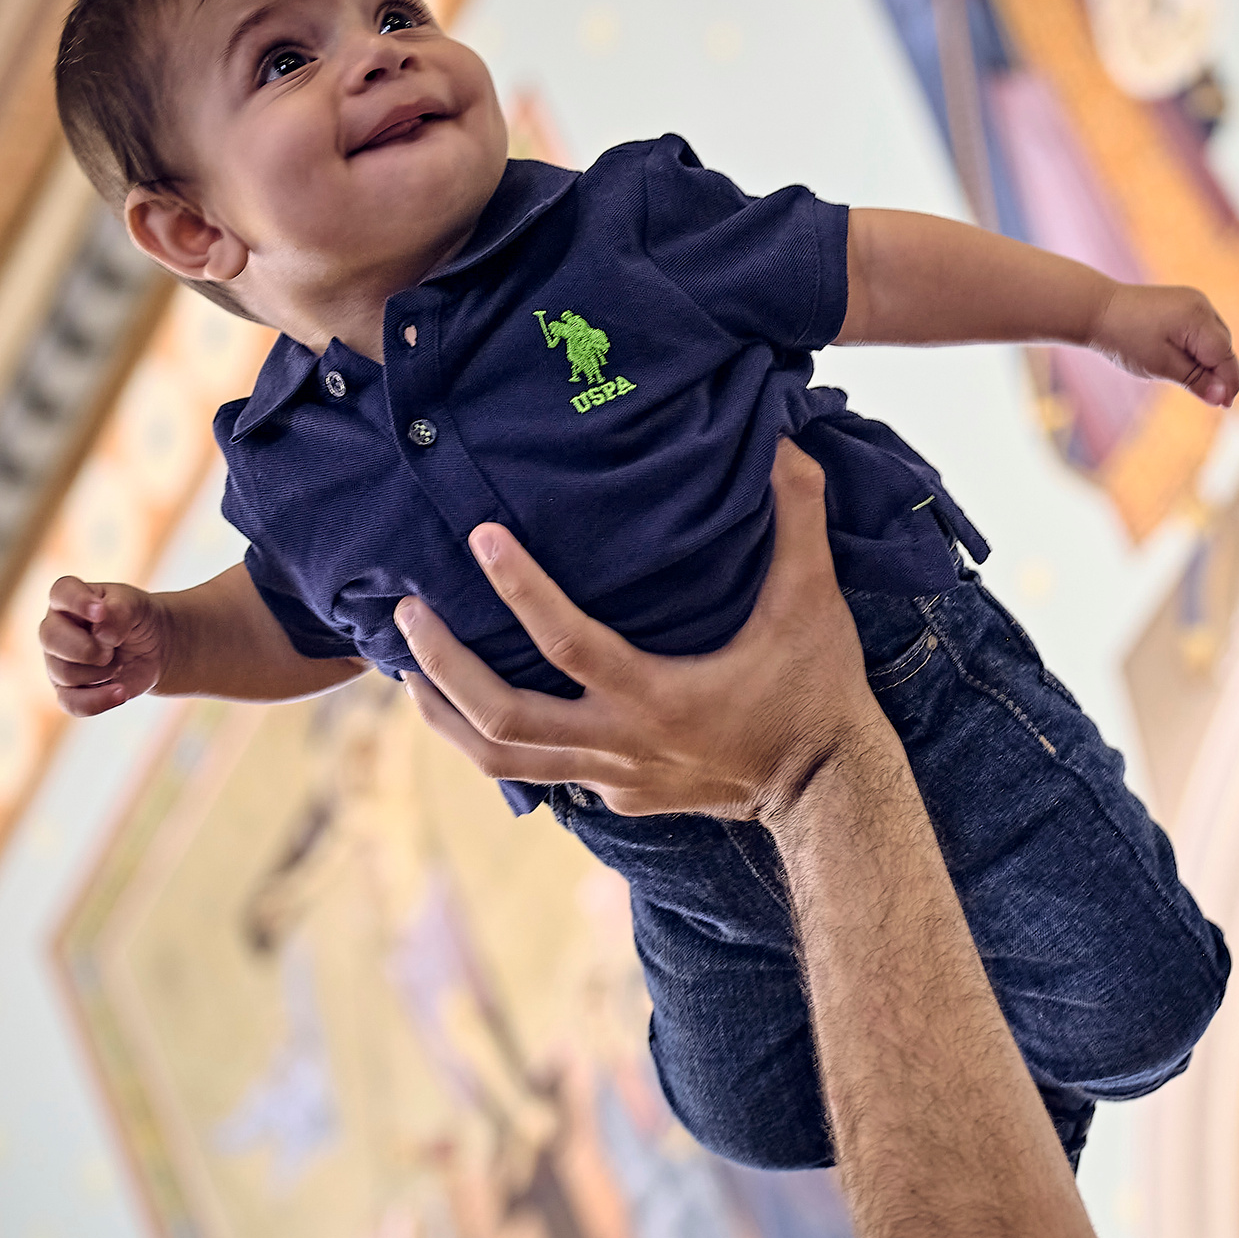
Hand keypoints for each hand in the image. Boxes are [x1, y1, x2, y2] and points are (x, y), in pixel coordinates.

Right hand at [41, 576, 171, 715]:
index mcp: (68, 599)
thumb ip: (120, 610)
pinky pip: (72, 703)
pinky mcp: (69, 690)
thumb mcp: (136, 605)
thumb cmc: (136, 617)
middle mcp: (55, 629)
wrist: (153, 646)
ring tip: (119, 663)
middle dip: (86, 647)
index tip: (101, 611)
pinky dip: (98, 700)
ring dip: (100, 671)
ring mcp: (57, 662)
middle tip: (112, 648)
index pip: (62, 593)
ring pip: (65, 673)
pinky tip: (121, 691)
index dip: (77, 602)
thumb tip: (102, 632)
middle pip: (50, 638)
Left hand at [394, 442, 888, 818]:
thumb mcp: (815, 601)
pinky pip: (542, 774)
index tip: (478, 538)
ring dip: (449, 713)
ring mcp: (615, 779)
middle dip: (444, 666)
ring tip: (407, 670)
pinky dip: (499, 741)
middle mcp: (622, 746)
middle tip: (406, 613)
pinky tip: (474, 709)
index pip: (566, 643)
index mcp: (658, 697)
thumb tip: (785, 439)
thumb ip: (798, 518)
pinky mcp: (621, 798)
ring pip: (505, 760)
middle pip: (503, 719)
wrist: (832, 793)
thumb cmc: (819, 690)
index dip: (518, 589)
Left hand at [1090, 283, 1238, 406]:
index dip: (1229, 383)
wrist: (1097, 309)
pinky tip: (1186, 362)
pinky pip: (1203, 330)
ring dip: (1211, 361)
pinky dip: (1200, 348)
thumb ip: (1196, 380)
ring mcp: (1194, 300)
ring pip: (1215, 338)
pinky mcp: (1184, 302)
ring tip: (1196, 383)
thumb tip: (1223, 398)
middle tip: (1212, 400)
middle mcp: (1201, 304)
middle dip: (1221, 373)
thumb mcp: (1161, 365)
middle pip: (1224, 346)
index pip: (1225, 356)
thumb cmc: (1125, 338)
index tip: (1226, 407)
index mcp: (1197, 318)